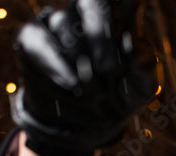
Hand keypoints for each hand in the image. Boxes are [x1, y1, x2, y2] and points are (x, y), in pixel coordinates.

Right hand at [12, 0, 157, 155]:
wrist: (89, 123)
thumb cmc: (122, 95)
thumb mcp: (142, 85)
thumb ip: (144, 64)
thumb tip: (130, 44)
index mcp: (119, 17)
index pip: (122, 0)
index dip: (124, 8)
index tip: (127, 36)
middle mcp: (86, 13)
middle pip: (90, 2)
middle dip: (99, 34)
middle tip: (108, 69)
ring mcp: (56, 24)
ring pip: (61, 21)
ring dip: (78, 58)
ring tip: (95, 91)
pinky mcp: (31, 40)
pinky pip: (34, 40)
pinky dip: (52, 63)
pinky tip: (70, 83)